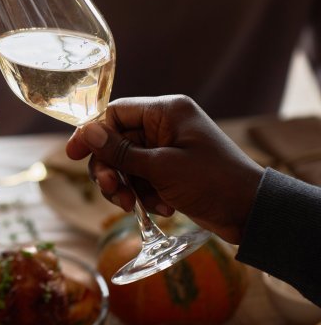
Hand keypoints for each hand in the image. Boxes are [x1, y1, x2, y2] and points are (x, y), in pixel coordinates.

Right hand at [65, 95, 263, 243]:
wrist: (252, 212)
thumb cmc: (212, 181)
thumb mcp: (161, 167)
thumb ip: (120, 151)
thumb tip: (86, 132)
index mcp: (165, 111)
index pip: (115, 113)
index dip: (92, 133)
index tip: (72, 155)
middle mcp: (165, 125)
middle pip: (116, 142)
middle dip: (111, 170)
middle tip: (111, 193)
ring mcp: (168, 148)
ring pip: (126, 163)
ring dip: (127, 187)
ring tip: (137, 207)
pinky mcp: (171, 169)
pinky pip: (142, 177)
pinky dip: (145, 194)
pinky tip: (161, 208)